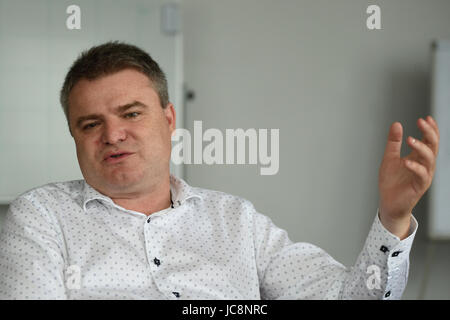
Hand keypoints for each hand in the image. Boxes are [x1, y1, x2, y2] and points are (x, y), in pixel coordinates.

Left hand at [378, 116, 438, 238]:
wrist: (388, 202)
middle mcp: (424, 165)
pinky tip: (407, 161)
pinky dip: (415, 167)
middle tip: (421, 122)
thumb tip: (396, 124)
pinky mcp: (420, 186)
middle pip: (433, 146)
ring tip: (410, 139)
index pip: (429, 140)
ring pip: (429, 159)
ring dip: (421, 148)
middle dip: (429, 133)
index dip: (430, 129)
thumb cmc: (391, 181)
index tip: (426, 118)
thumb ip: (393, 142)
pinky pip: (422, 175)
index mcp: (418, 157)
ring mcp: (424, 175)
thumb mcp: (389, 158)